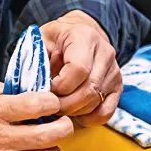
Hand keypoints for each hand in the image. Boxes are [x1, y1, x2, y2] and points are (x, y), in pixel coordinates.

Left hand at [41, 10, 121, 125]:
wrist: (80, 32)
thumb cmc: (57, 38)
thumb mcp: (41, 39)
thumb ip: (36, 58)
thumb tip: (32, 86)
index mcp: (84, 37)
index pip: (79, 69)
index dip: (60, 85)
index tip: (48, 88)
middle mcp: (105, 53)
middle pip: (88, 90)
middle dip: (65, 104)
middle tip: (50, 105)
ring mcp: (114, 71)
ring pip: (96, 102)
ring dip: (74, 111)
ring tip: (59, 106)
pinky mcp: (117, 86)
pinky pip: (107, 111)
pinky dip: (90, 118)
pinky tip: (76, 113)